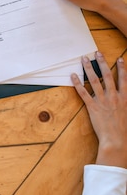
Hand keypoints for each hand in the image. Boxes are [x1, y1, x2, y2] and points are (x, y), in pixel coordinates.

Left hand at [72, 53, 126, 168]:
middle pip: (107, 76)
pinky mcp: (92, 107)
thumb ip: (126, 103)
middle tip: (97, 53)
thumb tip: (125, 97)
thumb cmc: (124, 131)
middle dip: (102, 63)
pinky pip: (83, 93)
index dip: (122, 68)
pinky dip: (77, 83)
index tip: (120, 59)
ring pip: (94, 81)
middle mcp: (114, 97)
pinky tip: (73, 76)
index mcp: (125, 99)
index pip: (124, 80)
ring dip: (89, 68)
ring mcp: (102, 101)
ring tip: (84, 59)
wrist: (116, 141)